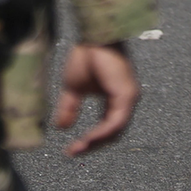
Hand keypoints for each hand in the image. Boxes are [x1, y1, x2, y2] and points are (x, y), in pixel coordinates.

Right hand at [54, 42, 139, 156]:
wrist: (92, 37)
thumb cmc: (86, 57)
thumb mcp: (73, 89)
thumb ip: (69, 108)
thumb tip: (61, 129)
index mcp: (116, 100)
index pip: (107, 128)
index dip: (90, 141)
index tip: (70, 150)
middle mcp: (126, 101)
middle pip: (113, 134)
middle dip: (93, 146)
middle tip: (73, 153)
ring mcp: (129, 98)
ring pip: (116, 131)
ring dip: (96, 143)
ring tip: (78, 149)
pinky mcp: (127, 94)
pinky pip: (116, 122)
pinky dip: (102, 133)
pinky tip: (87, 139)